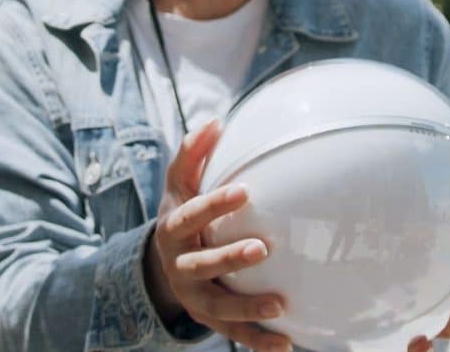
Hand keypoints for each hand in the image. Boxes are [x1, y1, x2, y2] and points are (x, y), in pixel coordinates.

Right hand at [144, 120, 292, 351]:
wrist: (163, 267)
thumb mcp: (178, 186)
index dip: (214, 205)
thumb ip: (192, 154)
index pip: (190, 215)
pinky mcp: (210, 320)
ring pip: (218, 306)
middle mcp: (180, 266)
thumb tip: (215, 120)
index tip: (245, 192)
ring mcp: (195, 296)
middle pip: (202, 264)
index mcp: (173, 230)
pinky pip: (233, 334)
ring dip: (247, 307)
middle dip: (230, 258)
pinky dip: (257, 342)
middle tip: (262, 248)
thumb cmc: (182, 215)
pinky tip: (286, 344)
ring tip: (279, 305)